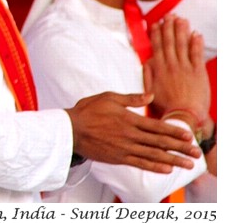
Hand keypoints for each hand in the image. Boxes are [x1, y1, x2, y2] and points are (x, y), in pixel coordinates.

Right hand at [66, 91, 200, 173]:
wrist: (70, 129)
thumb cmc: (88, 110)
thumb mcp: (109, 97)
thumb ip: (131, 98)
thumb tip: (150, 96)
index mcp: (128, 119)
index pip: (156, 126)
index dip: (174, 132)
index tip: (188, 136)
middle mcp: (129, 135)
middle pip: (159, 142)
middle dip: (179, 148)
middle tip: (195, 152)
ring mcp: (124, 148)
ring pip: (153, 155)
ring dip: (172, 160)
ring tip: (186, 164)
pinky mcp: (117, 158)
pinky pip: (139, 163)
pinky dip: (154, 167)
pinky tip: (166, 169)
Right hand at [143, 14, 209, 123]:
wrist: (183, 115)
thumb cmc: (166, 106)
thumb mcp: (150, 90)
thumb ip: (148, 74)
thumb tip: (147, 61)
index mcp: (159, 69)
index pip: (157, 46)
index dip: (156, 34)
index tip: (156, 23)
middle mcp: (171, 65)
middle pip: (169, 42)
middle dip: (169, 27)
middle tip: (170, 16)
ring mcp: (185, 68)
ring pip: (182, 44)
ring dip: (181, 30)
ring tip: (181, 19)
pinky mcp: (198, 72)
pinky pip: (196, 54)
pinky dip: (196, 43)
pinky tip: (196, 34)